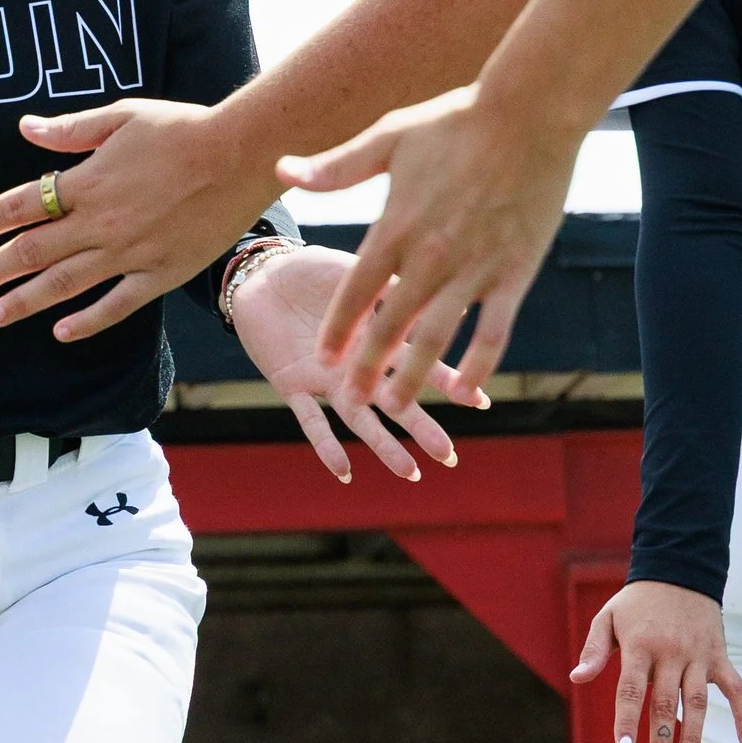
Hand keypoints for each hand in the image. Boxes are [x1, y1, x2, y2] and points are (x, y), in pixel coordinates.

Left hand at [0, 96, 264, 338]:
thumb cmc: (183, 128)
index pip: (21, 206)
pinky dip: (87, 321)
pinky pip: (116, 305)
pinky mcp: (160, 273)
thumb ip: (70, 129)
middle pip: (34, 251)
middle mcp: (101, 223)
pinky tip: (61, 332)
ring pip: (65, 284)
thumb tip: (24, 128)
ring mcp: (130, 253)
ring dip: (26, 301)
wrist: (240, 155)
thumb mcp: (121, 116)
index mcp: (87, 182)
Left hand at [227, 243, 480, 483]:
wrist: (263, 272)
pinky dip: (325, 445)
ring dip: (383, 446)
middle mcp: (356, 368)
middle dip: (421, 427)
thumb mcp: (358, 271)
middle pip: (394, 402)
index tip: (478, 400)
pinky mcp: (291, 384)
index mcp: (375, 339)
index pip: (417, 364)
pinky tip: (344, 470)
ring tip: (410, 472)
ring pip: (359, 420)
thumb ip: (391, 288)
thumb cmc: (313, 270)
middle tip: (448, 455)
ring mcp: (326, 381)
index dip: (446, 381)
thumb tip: (437, 291)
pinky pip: (309, 420)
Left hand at [281, 84, 584, 410]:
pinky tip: (470, 391)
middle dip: (368, 366)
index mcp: (397, 225)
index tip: (324, 358)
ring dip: (415, 375)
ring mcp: (475, 268)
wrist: (529, 114)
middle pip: (391, 324)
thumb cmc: (455, 121)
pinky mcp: (515, 272)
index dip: (339, 328)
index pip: (356, 289)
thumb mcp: (388, 137)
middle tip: (352, 401)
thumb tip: (282, 171)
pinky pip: (496, 330)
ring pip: (437, 336)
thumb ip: (336, 167)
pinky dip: (482, 363)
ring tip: (396, 405)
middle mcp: (431, 255)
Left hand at [571, 581, 741, 742]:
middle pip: (666, 704)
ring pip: (698, 703)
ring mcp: (699, 656)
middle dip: (662, 741)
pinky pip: (737, 689)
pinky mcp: (720, 656)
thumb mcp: (608, 617)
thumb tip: (577, 679)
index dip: (628, 719)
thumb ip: (593, 649)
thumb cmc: (637, 601)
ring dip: (695, 737)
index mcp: (640, 645)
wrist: (680, 571)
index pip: (632, 688)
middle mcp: (671, 653)